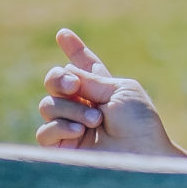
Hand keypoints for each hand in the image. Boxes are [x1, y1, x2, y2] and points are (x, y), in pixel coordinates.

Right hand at [34, 28, 186, 157]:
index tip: (63, 33)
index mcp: (103, 88)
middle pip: (55, 82)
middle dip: (59, 79)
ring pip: (48, 105)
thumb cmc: (139, 123)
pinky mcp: (61, 148)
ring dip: (70, 109)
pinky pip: (44, 131)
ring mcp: (70, 125)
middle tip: (74, 86)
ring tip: (94, 121)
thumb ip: (90, 80)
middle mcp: (84, 104)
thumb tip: (65, 72)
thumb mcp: (120, 91)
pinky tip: (79, 132)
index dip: (74, 49)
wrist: (141, 154)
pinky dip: (60, 127)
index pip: (84, 66)